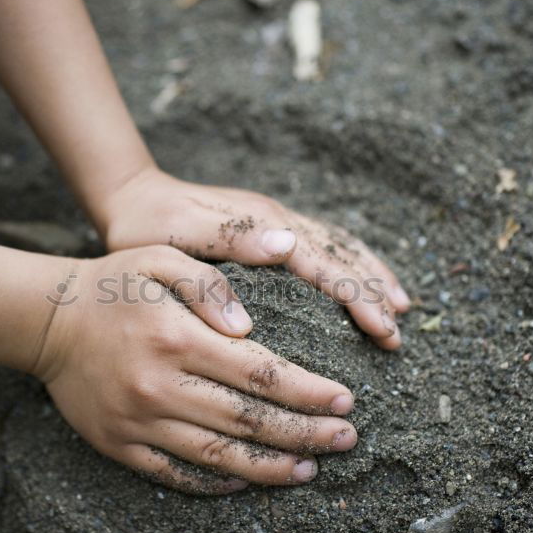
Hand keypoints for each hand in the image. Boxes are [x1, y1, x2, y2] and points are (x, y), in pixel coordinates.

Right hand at [34, 246, 357, 494]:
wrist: (47, 323)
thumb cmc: (114, 285)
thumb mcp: (161, 258)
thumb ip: (210, 283)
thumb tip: (251, 328)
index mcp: (178, 339)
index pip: (261, 375)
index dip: (309, 392)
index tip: (346, 401)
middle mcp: (161, 387)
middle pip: (249, 421)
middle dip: (306, 433)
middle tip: (347, 439)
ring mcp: (139, 423)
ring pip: (218, 457)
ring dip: (271, 466)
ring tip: (310, 469)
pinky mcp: (121, 446)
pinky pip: (176, 475)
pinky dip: (217, 483)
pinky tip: (248, 481)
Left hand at [101, 168, 410, 349]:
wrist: (131, 196)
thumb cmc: (147, 225)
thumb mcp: (177, 233)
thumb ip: (229, 238)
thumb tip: (288, 245)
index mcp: (260, 224)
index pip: (322, 263)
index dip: (356, 296)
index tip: (382, 328)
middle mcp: (276, 220)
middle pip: (340, 255)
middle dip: (374, 294)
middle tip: (398, 336)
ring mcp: (275, 222)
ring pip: (339, 248)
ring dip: (372, 277)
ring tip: (401, 310)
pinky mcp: (269, 229)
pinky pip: (323, 246)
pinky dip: (351, 266)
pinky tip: (362, 284)